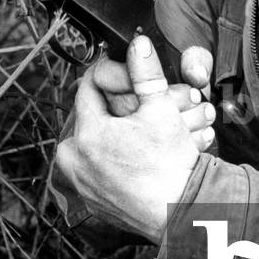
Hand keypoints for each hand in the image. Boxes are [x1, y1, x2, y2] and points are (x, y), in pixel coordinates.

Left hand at [56, 35, 214, 242]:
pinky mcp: (93, 202)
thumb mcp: (161, 109)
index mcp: (86, 134)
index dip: (112, 75)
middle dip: (115, 107)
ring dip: (115, 133)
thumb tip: (138, 44)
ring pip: (94, 143)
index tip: (129, 76)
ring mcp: (83, 185)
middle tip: (140, 107)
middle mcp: (76, 161)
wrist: (183, 213)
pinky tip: (139, 157)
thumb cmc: (172, 164)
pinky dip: (115, 159)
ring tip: (141, 132)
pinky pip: (98, 169)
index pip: (89, 87)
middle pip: (91, 116)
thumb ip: (145, 73)